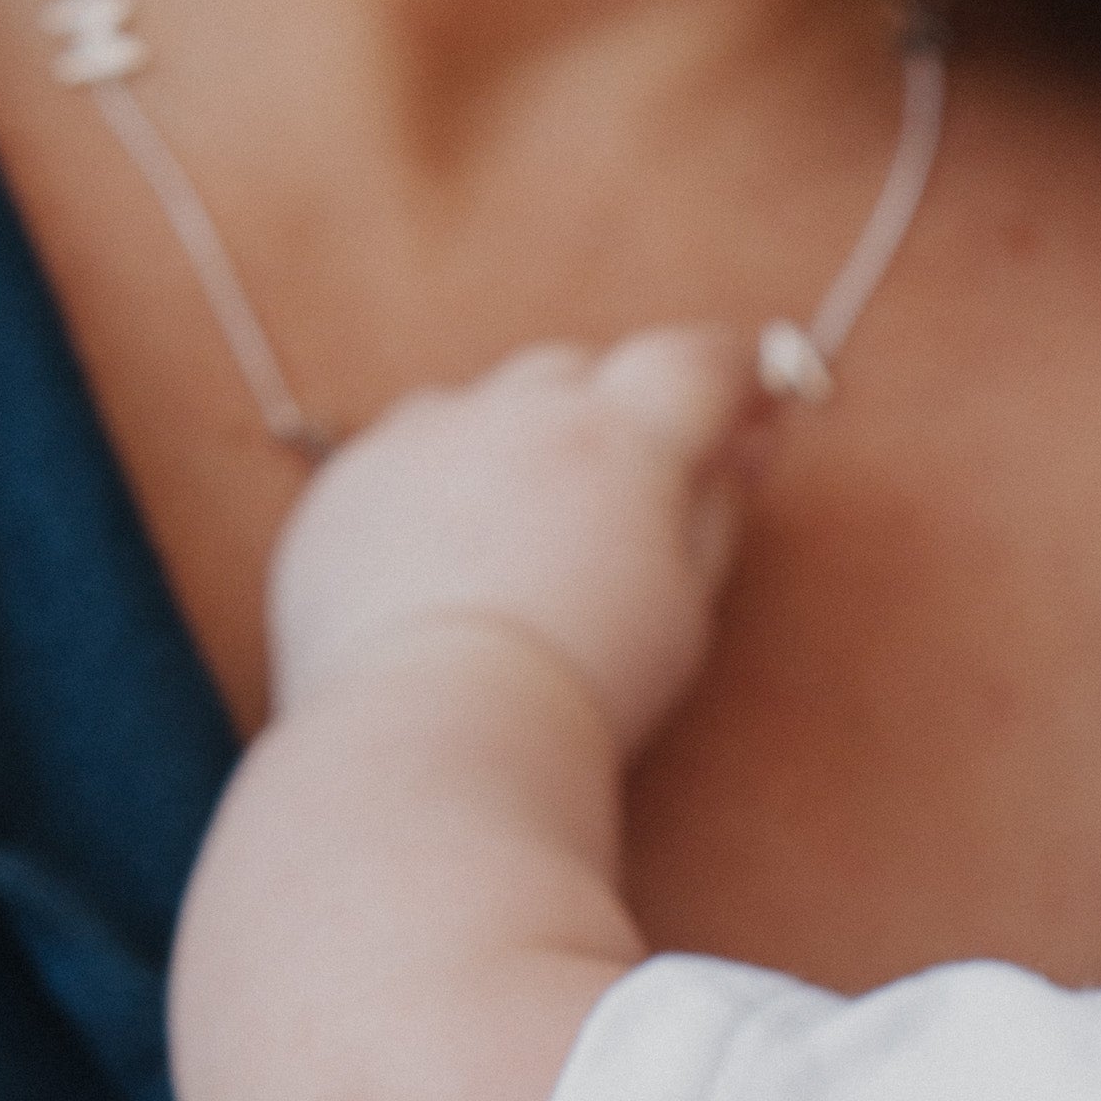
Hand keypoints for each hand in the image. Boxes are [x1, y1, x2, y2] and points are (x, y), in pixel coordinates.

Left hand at [266, 326, 772, 747]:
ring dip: (516, 441)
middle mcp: (515, 413)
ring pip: (484, 405)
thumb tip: (745, 442)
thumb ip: (716, 505)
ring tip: (526, 535)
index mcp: (618, 437)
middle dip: (611, 411)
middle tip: (628, 489)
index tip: (752, 400)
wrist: (435, 738)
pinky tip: (447, 560)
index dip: (731, 375)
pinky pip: (403, 455)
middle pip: (579, 374)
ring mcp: (420, 441)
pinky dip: (436, 484)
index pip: (692, 362)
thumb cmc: (586, 685)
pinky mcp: (348, 486)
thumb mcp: (685, 601)